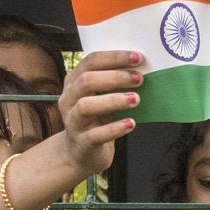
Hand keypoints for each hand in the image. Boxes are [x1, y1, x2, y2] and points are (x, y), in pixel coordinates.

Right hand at [55, 50, 142, 176]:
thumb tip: (141, 71)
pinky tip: (131, 123)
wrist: (81, 152)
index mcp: (73, 81)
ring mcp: (73, 121)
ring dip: (114, 100)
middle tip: (139, 79)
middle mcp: (69, 99)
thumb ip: (113, 83)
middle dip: (116, 77)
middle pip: (87, 81)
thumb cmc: (96, 119)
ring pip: (86, 106)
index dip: (115, 57)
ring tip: (135, 99)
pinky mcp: (81, 142)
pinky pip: (96, 134)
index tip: (138, 58)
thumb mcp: (100, 97)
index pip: (91, 61)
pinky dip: (115, 128)